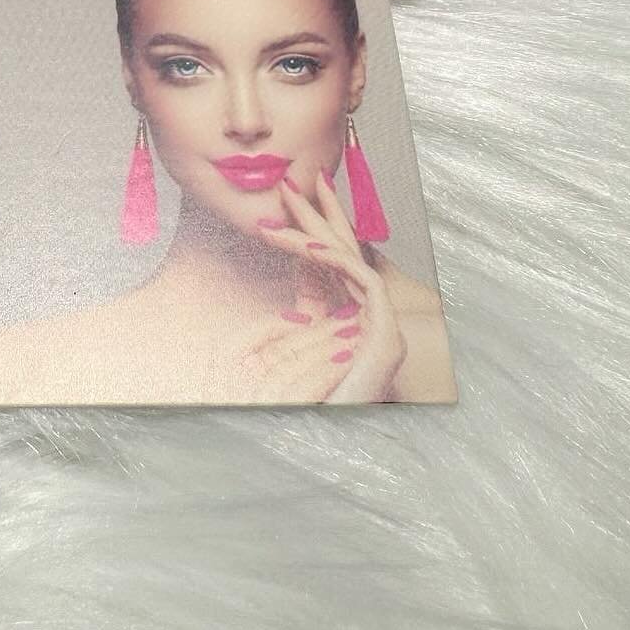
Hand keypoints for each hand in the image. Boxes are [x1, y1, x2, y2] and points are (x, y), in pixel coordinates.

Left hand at [245, 169, 405, 402]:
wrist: (338, 450)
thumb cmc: (318, 415)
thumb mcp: (285, 375)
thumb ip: (275, 353)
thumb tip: (244, 342)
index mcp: (347, 326)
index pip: (328, 270)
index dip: (310, 235)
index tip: (289, 208)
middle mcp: (367, 321)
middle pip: (343, 255)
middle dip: (321, 213)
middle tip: (298, 178)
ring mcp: (380, 327)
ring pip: (349, 260)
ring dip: (317, 228)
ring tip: (289, 200)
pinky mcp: (385, 333)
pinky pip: (361, 281)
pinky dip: (333, 260)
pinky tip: (305, 246)